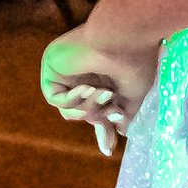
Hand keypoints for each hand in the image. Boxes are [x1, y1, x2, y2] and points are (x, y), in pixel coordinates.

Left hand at [41, 22, 155, 155]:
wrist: (124, 36)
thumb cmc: (136, 62)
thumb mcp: (134, 97)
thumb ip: (126, 115)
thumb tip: (123, 133)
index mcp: (102, 74)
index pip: (96, 107)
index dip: (103, 128)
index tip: (108, 150)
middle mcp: (83, 70)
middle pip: (81, 111)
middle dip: (97, 117)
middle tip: (114, 111)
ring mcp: (66, 67)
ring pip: (68, 109)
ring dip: (88, 108)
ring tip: (105, 93)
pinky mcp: (52, 64)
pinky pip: (55, 98)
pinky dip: (73, 99)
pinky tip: (89, 87)